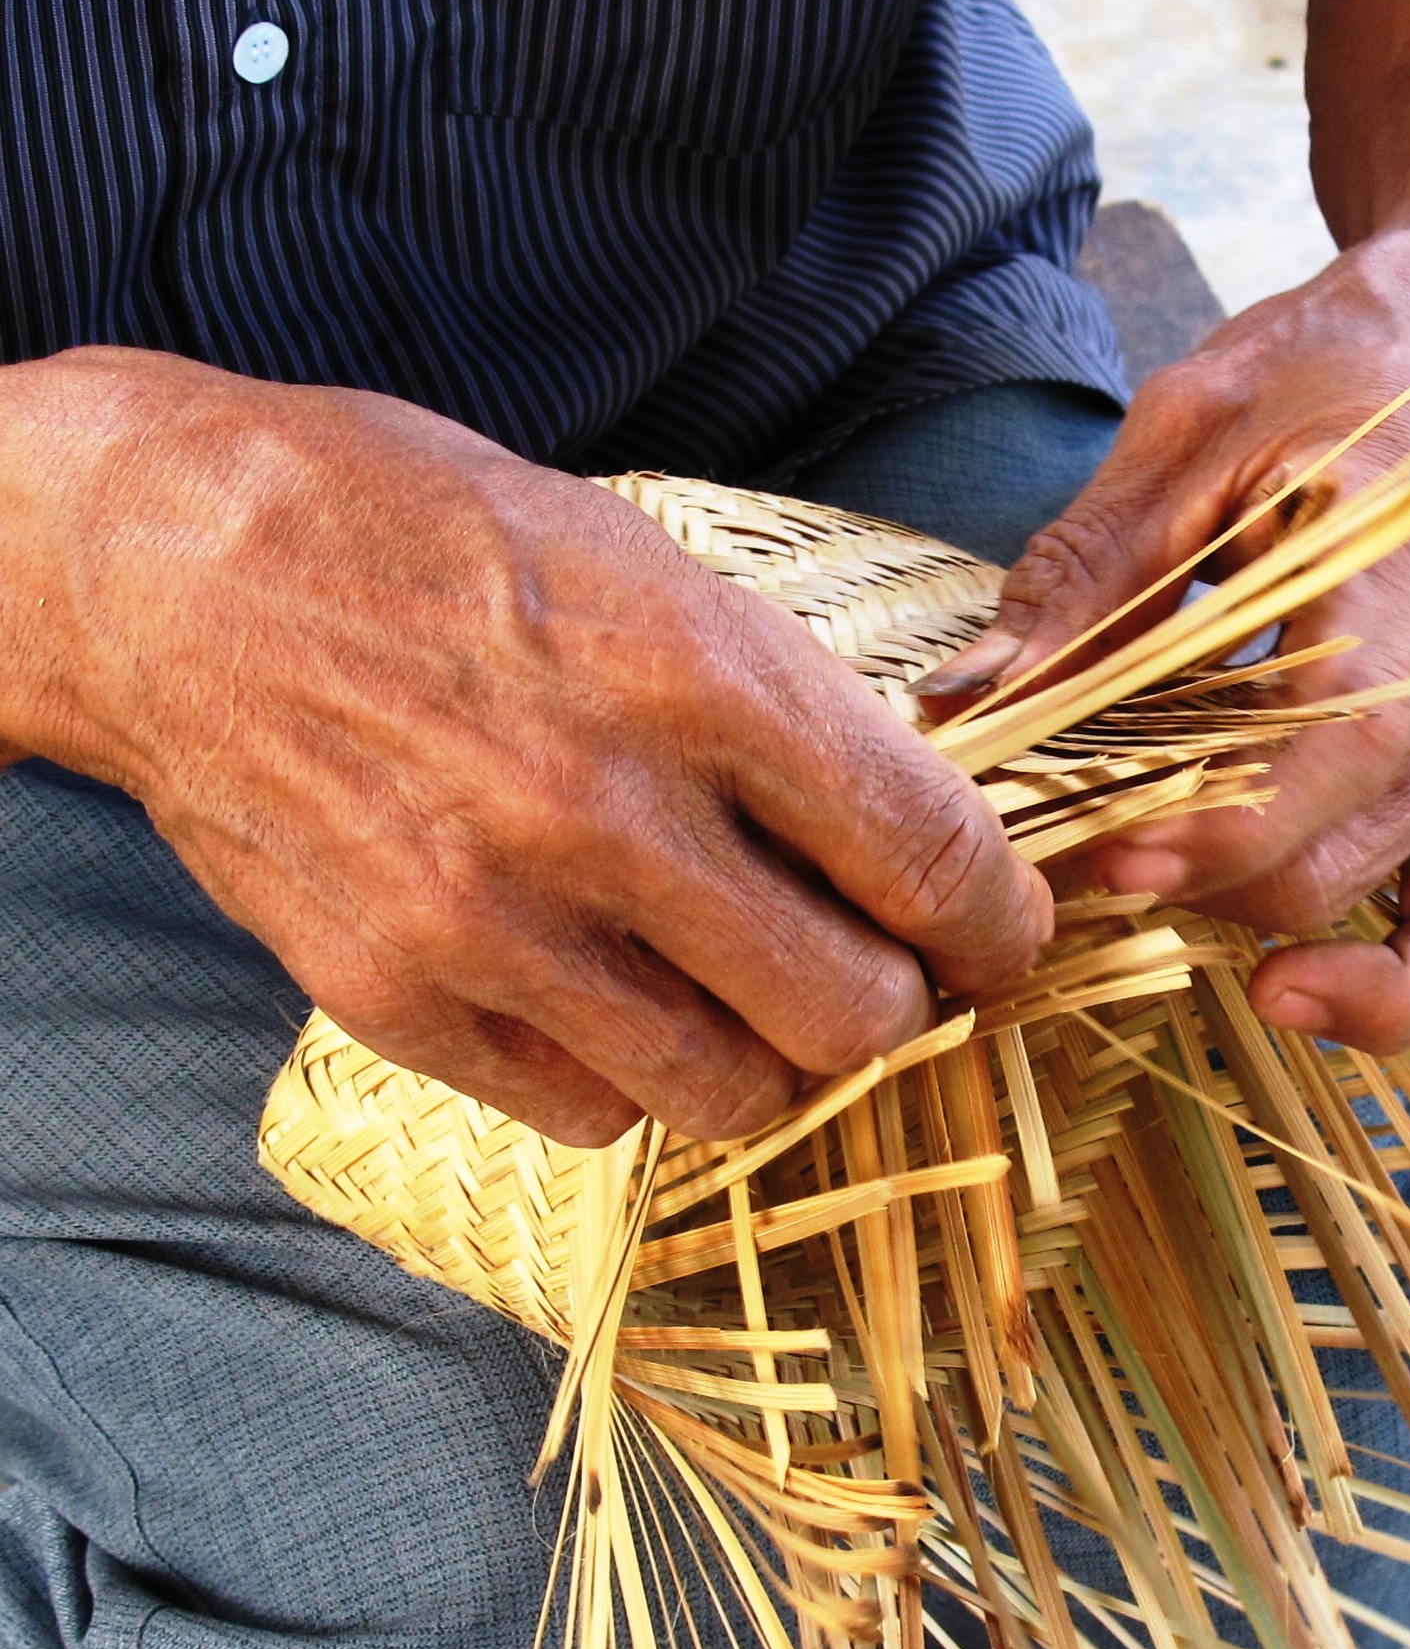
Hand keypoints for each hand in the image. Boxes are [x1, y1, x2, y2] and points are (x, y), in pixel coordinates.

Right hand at [0, 350, 1050, 1144]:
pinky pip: (591, 1113)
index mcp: (695, 675)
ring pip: (730, 1094)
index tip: (1001, 943)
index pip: (927, 860)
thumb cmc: (424, 535)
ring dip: (768, 1060)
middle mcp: (605, 815)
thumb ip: (785, 711)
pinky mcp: (399, 999)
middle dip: (895, 1010)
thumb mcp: (644, 564)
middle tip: (877, 976)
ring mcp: (492, 923)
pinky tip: (611, 999)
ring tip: (743, 995)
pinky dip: (631, 1075)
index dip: (1001, 928)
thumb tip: (915, 837)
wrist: (167, 567)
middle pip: (850, 1017)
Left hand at [924, 242, 1409, 1051]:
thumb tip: (967, 701)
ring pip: (1379, 911)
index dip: (1220, 826)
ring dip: (1244, 920)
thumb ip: (1085, 572)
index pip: (1342, 743)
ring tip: (1132, 886)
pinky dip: (1396, 992)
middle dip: (1181, 877)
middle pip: (1326, 857)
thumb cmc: (1346, 362)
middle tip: (1055, 849)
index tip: (1105, 858)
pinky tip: (1288, 991)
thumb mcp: (1196, 425)